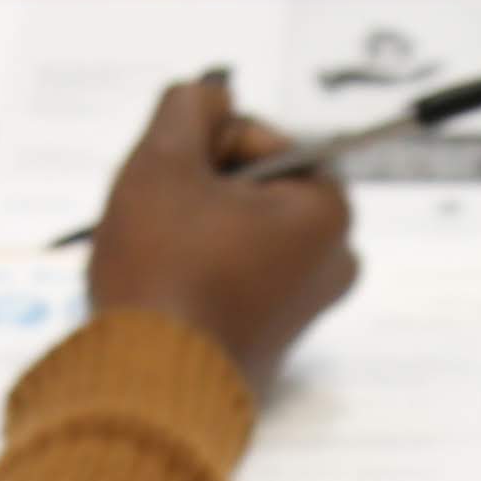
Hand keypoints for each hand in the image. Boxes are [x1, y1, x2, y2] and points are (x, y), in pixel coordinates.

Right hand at [83, 76, 359, 399]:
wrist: (146, 388)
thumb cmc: (163, 271)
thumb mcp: (164, 163)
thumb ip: (188, 108)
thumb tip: (208, 92)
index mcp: (329, 211)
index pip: (260, 141)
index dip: (205, 150)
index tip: (178, 183)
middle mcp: (334, 261)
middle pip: (253, 189)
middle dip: (200, 192)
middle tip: (162, 221)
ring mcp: (306, 310)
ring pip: (236, 234)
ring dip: (192, 231)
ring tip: (158, 259)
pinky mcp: (271, 345)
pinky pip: (232, 281)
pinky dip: (196, 275)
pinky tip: (164, 293)